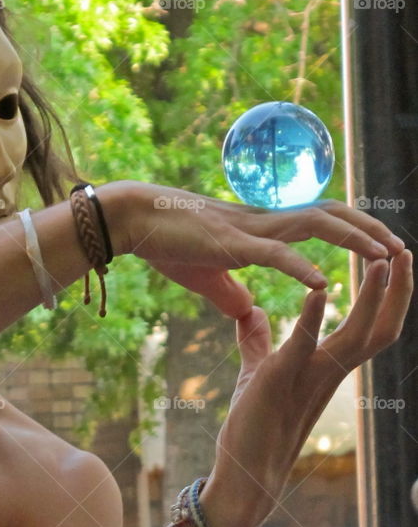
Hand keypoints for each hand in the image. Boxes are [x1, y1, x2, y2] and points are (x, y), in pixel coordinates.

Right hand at [99, 181, 405, 317]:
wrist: (135, 221)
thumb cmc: (166, 244)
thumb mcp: (205, 277)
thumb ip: (230, 292)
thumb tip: (247, 310)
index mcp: (263, 230)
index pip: (321, 223)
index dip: (354, 231)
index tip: (381, 248)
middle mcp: (266, 223)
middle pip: (333, 216)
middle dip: (370, 231)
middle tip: (402, 248)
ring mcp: (252, 231)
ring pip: (316, 226)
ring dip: (353, 240)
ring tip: (383, 256)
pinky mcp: (233, 245)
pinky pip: (275, 255)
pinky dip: (301, 268)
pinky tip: (321, 284)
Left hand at [199, 248, 412, 526]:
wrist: (241, 473)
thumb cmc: (251, 425)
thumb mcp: (258, 372)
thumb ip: (259, 341)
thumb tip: (252, 311)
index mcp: (328, 366)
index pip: (372, 326)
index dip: (389, 295)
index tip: (395, 259)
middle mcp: (329, 372)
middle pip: (380, 328)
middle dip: (397, 290)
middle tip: (406, 250)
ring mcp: (308, 378)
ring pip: (357, 336)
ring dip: (371, 298)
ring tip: (381, 260)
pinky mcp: (279, 381)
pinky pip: (303, 347)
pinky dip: (313, 319)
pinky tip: (319, 292)